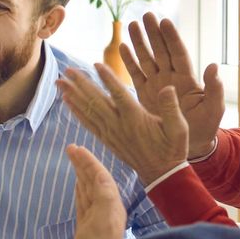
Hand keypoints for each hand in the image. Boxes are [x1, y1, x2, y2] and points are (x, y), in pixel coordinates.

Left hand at [58, 63, 189, 186]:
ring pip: (89, 111)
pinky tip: (67, 102)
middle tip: (66, 70)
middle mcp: (119, 124)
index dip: (108, 79)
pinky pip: (88, 124)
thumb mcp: (179, 128)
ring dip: (73, 96)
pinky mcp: (107, 139)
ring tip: (60, 82)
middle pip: (96, 101)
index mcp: (136, 118)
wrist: (161, 173)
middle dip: (80, 84)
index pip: (119, 95)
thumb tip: (167, 87)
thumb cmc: (172, 148)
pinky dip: (77, 112)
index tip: (96, 65)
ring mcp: (111, 133)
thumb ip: (172, 107)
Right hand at [63, 145, 127, 238]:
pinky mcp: (85, 230)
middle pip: (94, 181)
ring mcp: (95, 220)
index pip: (100, 177)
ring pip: (88, 191)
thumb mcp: (103, 220)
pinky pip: (83, 204)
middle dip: (84, 165)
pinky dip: (79, 191)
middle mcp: (106, 210)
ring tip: (74, 161)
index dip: (88, 162)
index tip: (74, 149)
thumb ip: (103, 197)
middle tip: (71, 149)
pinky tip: (77, 186)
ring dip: (81, 175)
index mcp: (111, 206)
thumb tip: (97, 176)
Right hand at [123, 14, 223, 157]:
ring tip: (132, 24)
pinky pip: (136, 74)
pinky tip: (122, 47)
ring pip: (146, 58)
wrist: (189, 145)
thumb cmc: (205, 127)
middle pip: (160, 50)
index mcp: (187, 79)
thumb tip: (213, 66)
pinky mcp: (145, 94)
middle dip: (153, 33)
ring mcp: (157, 85)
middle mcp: (171, 78)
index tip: (165, 22)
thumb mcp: (214, 109)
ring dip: (139, 42)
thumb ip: (214, 88)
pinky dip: (129, 61)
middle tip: (146, 15)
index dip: (171, 38)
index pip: (178, 53)